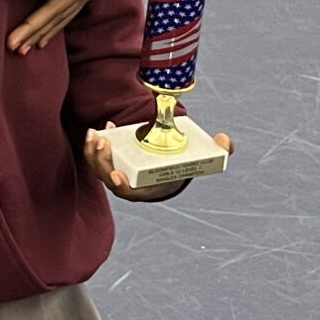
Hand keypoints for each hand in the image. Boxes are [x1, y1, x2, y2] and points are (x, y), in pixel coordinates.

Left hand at [85, 127, 232, 201]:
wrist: (167, 166)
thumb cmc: (182, 166)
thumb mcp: (200, 160)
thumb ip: (217, 152)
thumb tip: (225, 141)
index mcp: (145, 188)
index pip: (129, 193)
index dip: (121, 186)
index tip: (117, 176)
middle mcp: (128, 183)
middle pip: (107, 177)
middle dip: (102, 162)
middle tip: (105, 143)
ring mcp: (116, 172)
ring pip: (98, 167)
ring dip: (93, 152)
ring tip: (96, 134)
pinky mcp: (112, 160)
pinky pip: (99, 155)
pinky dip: (97, 143)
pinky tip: (105, 127)